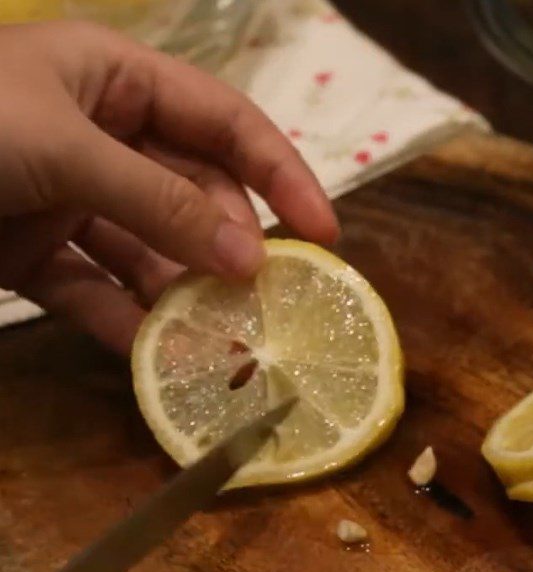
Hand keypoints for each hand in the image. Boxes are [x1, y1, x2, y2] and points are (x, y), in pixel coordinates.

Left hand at [0, 21, 338, 353]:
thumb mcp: (63, 146)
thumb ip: (158, 201)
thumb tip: (248, 258)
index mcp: (116, 80)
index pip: (225, 123)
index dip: (281, 174)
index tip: (324, 234)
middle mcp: (102, 137)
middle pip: (193, 195)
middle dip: (226, 248)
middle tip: (260, 302)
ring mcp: (70, 198)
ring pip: (150, 251)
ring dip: (182, 296)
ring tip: (220, 341)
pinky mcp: (36, 254)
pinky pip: (96, 290)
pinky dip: (123, 324)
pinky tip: (153, 358)